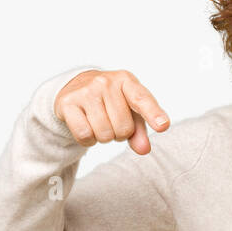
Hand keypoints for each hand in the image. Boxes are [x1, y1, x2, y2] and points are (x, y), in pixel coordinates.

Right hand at [53, 69, 170, 154]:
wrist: (75, 87)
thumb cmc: (110, 101)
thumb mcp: (129, 111)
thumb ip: (139, 131)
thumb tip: (144, 149)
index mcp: (126, 80)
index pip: (141, 99)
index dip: (153, 114)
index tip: (163, 126)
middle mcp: (106, 82)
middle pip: (123, 128)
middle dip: (120, 134)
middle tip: (112, 122)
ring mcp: (86, 91)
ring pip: (104, 134)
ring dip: (103, 137)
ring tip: (99, 123)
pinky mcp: (68, 103)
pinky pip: (85, 135)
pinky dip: (88, 140)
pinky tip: (86, 127)